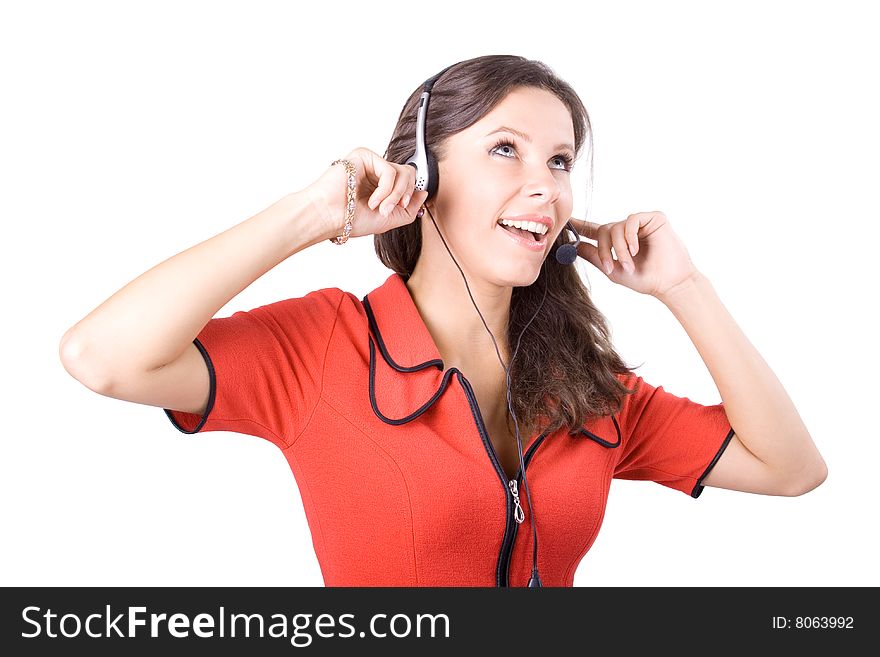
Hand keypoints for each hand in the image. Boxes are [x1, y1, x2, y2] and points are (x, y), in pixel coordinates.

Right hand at [307, 147, 428, 238]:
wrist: (330, 217)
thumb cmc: (351, 220)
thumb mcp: (390, 219)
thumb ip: (410, 208)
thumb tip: (424, 192)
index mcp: (381, 186)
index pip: (408, 182)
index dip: (410, 195)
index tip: (402, 208)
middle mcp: (376, 172)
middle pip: (409, 173)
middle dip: (404, 195)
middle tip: (389, 210)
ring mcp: (371, 163)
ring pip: (403, 172)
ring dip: (395, 195)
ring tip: (380, 208)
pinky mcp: (364, 156)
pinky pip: (390, 171)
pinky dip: (385, 191)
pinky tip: (372, 201)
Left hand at [570, 211, 699, 297]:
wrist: (669, 283)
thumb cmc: (645, 279)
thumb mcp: (613, 270)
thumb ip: (594, 256)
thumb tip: (573, 246)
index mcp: (617, 242)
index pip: (594, 230)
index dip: (579, 225)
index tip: (565, 220)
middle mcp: (627, 231)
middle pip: (603, 230)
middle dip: (604, 250)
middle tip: (610, 267)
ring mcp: (640, 224)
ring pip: (616, 226)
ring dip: (619, 248)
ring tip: (629, 264)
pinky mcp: (653, 218)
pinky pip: (631, 220)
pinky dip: (629, 236)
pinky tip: (636, 249)